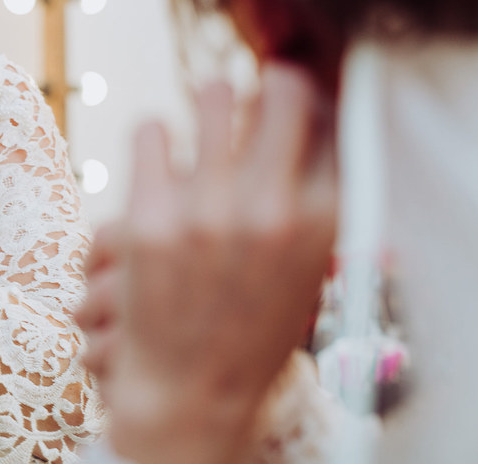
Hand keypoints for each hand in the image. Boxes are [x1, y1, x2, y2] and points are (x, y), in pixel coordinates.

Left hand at [75, 65, 336, 463]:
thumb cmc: (251, 327)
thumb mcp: (307, 268)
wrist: (191, 393)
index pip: (328, 118)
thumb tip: (313, 122)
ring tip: (203, 109)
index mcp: (322, 221)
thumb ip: (313, 202)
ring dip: (208, 97)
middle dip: (264, 84)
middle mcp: (272, 208)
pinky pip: (152, 128)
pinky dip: (156, 131)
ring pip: (211, 94)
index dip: (305, 102)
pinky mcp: (149, 217)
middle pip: (279, 89)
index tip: (287, 102)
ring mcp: (209, 210)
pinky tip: (160, 146)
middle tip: (245, 95)